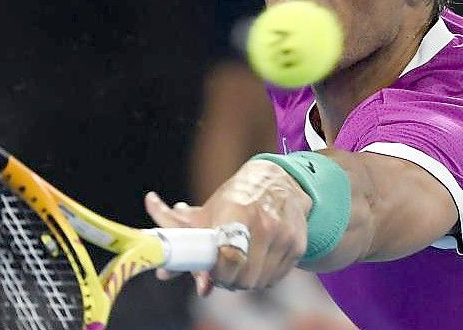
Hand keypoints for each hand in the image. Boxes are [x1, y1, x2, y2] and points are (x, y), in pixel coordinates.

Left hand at [145, 159, 312, 294]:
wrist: (279, 181)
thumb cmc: (236, 197)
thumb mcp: (206, 211)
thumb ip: (181, 240)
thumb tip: (164, 274)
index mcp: (237, 211)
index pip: (228, 257)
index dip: (216, 273)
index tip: (210, 273)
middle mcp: (264, 223)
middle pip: (243, 276)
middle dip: (228, 280)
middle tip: (221, 272)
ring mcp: (284, 235)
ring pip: (259, 282)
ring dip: (244, 281)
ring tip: (238, 265)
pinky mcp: (297, 245)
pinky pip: (275, 278)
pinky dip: (262, 277)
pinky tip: (256, 261)